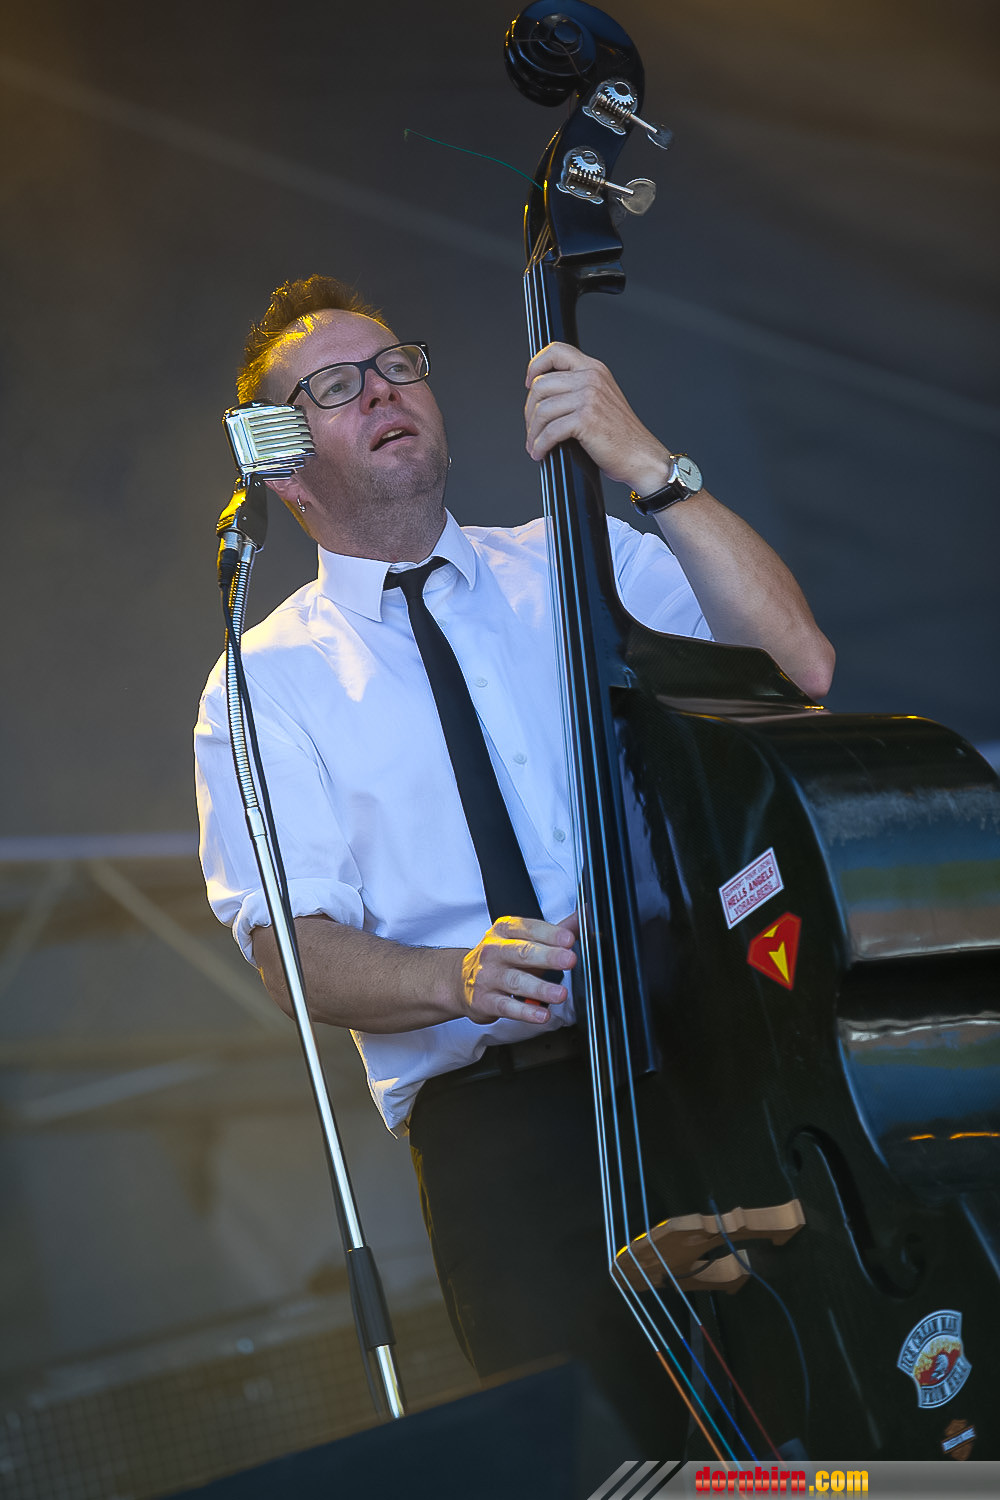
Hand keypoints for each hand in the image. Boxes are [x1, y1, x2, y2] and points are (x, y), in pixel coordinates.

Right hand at [460, 912, 577, 1024]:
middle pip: (522, 952)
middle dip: (548, 957)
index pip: (529, 928)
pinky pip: (506, 1006)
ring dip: (540, 988)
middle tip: (569, 960)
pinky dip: (526, 1012)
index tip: (569, 939)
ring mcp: (488, 976)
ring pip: (515, 981)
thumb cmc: (501, 958)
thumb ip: (556, 931)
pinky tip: (541, 1015)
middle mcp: (494, 951)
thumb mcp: (525, 940)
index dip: (550, 934)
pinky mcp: (485, 1000)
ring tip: (560, 994)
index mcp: (505, 930)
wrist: (461, 981)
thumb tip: (585, 917)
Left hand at [524, 342, 670, 494]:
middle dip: (530, 410)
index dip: (536, 365)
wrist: (641, 456)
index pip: (556, 351)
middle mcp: (592, 378)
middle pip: (541, 384)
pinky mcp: (586, 419)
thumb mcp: (602, 399)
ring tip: (535, 445)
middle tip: (532, 428)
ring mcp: (589, 397)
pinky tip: (541, 452)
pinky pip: (550, 431)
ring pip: (542, 409)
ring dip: (533, 432)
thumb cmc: (622, 435)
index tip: (529, 383)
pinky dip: (540, 445)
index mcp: (594, 369)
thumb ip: (578, 389)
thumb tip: (545, 397)